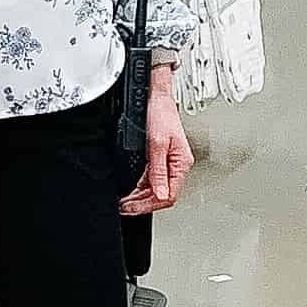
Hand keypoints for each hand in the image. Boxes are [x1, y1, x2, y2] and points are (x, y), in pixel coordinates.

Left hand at [119, 70, 190, 216]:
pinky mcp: (160, 159)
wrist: (157, 98)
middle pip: (162, 195)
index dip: (150, 205)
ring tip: (126, 203)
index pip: (169, 195)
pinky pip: (152, 180)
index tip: (133, 208)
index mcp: (181, 164)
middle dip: (143, 204)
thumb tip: (160, 195)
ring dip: (141, 198)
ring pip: (156, 189)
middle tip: (125, 208)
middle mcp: (177, 166)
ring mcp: (169, 163)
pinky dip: (141, 188)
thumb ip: (158, 171)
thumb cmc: (161, 115)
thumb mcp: (156, 144)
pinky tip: (132, 191)